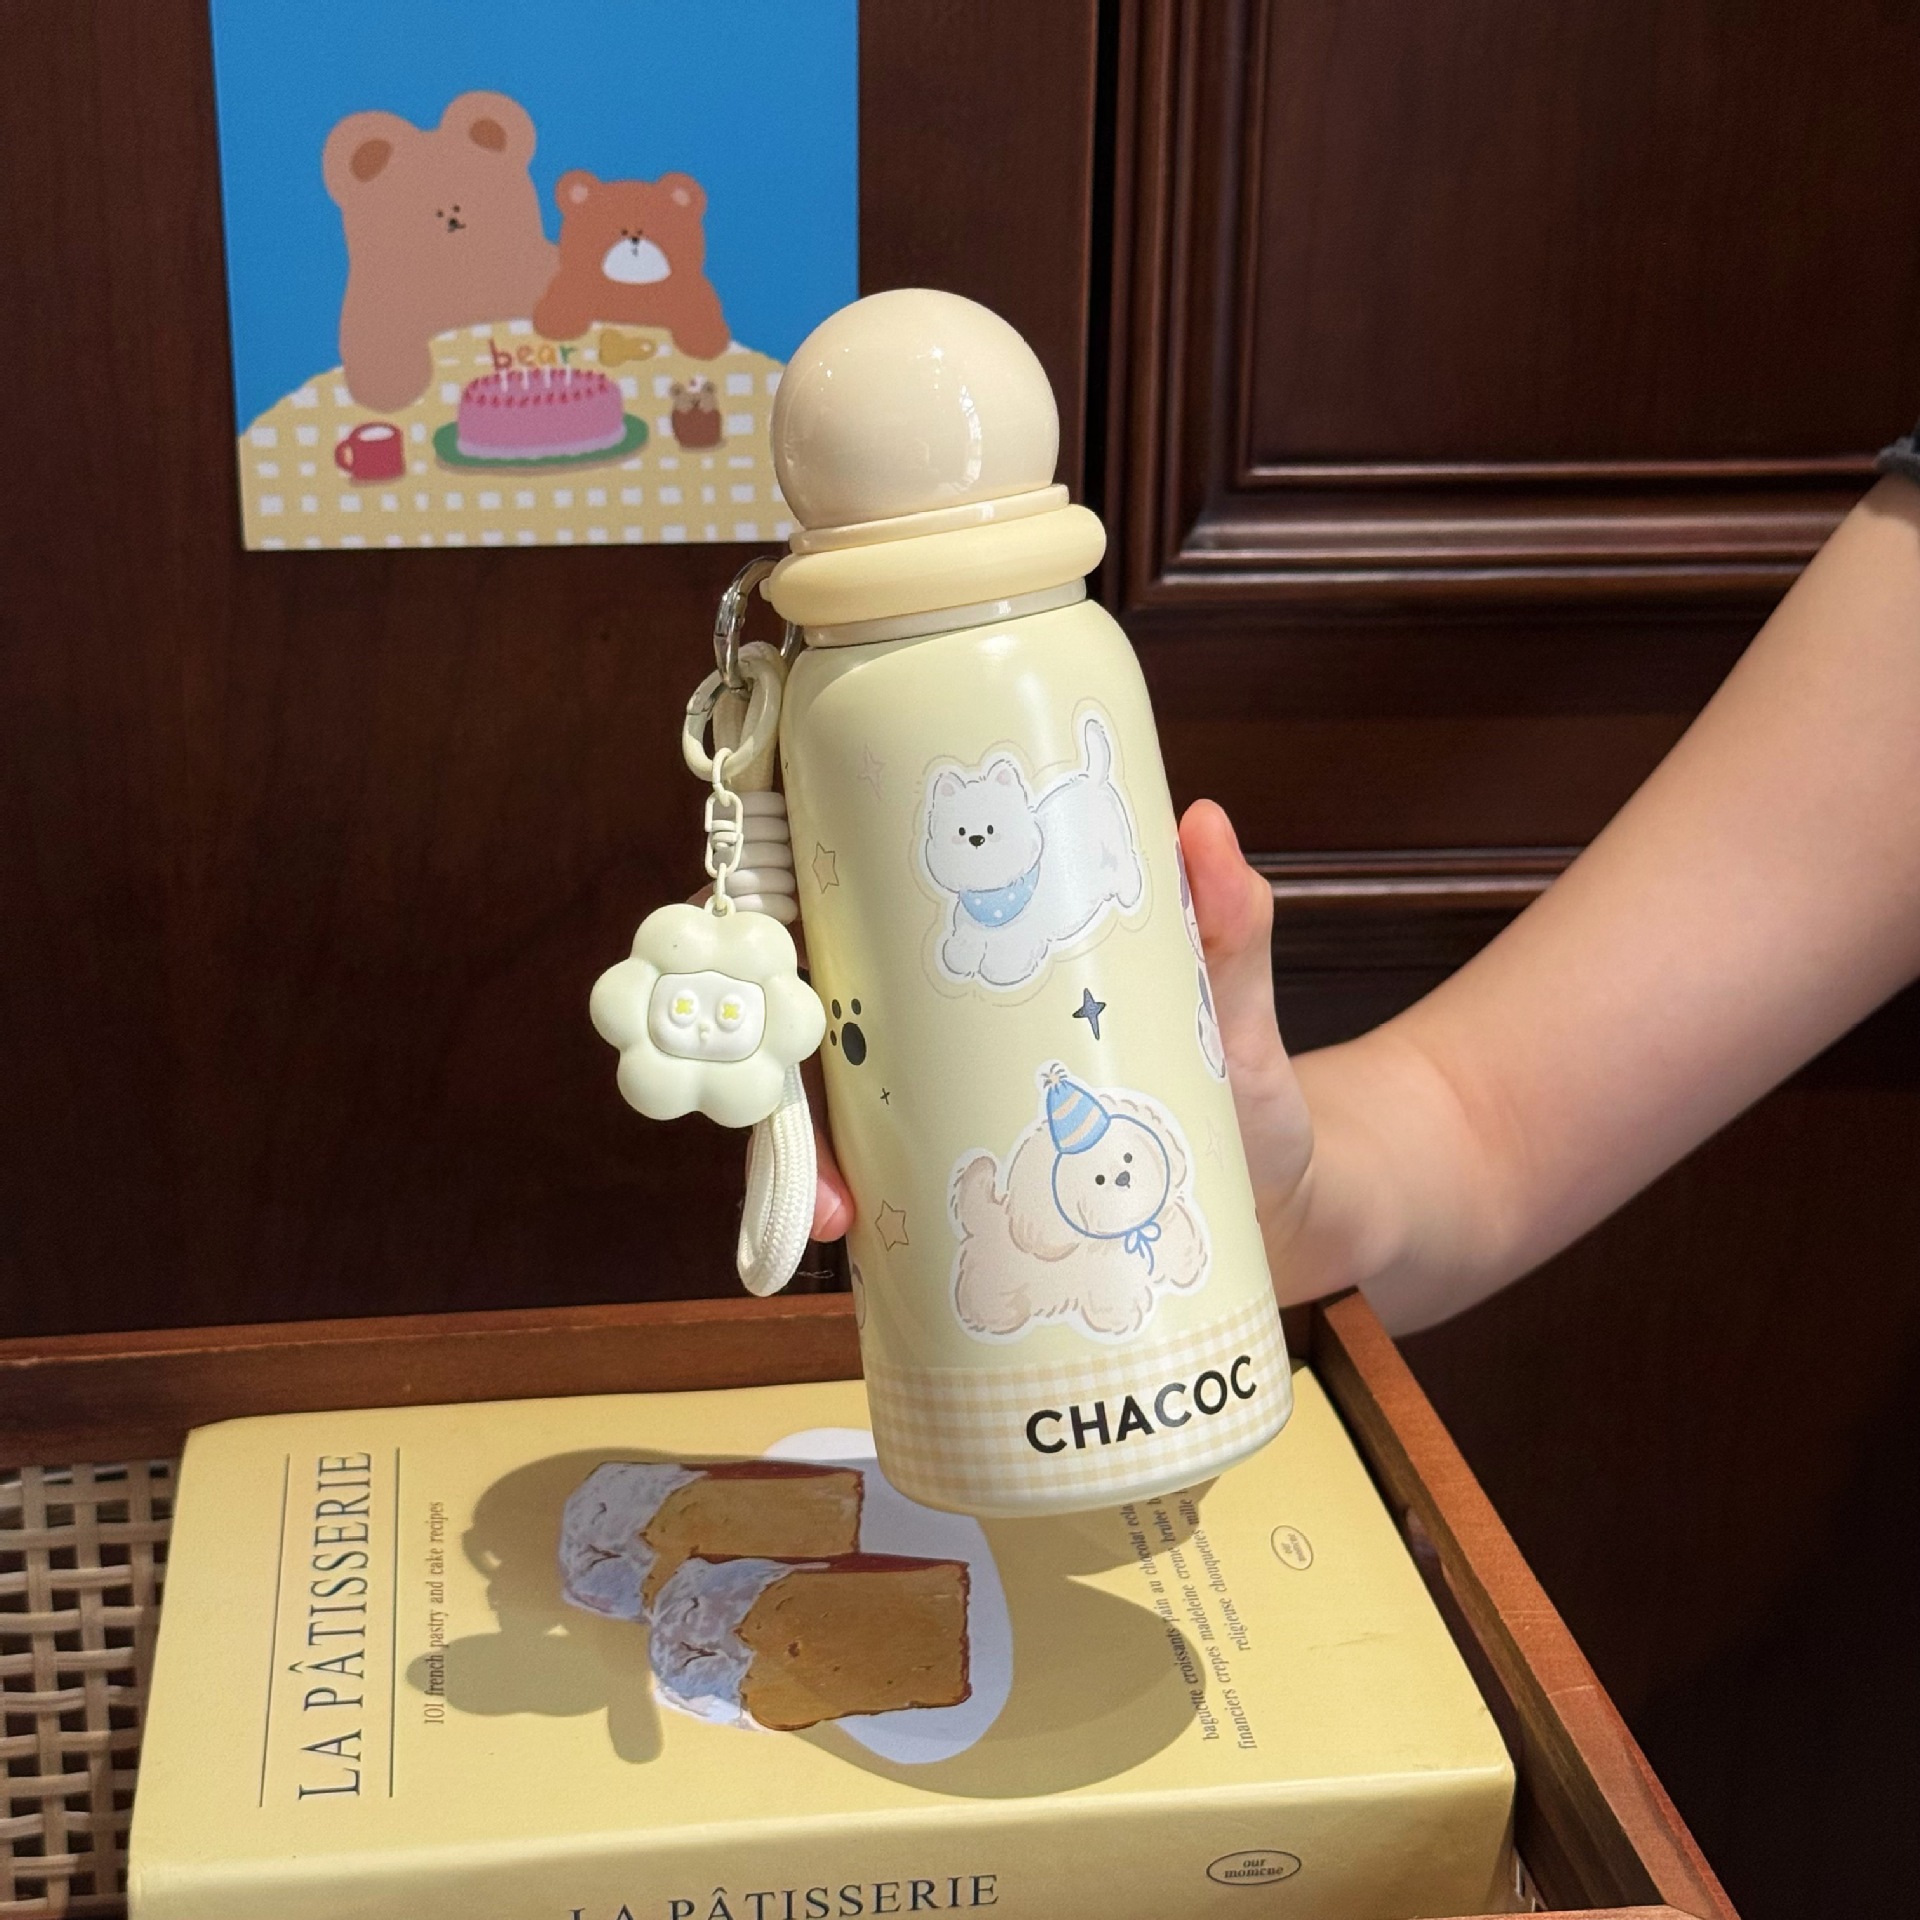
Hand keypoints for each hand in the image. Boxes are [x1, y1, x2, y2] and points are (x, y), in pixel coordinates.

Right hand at [806, 798, 1318, 1272]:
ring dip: (807, 1158)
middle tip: (809, 1108)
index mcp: (989, 970)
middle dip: (789, 1071)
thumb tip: (1203, 821)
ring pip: (830, 1115)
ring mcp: (938, 1110)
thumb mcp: (1233, 1004)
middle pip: (821, 1029)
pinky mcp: (956, 1185)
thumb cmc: (1239, 1085)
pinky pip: (876, 1189)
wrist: (1275, 1206)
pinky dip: (847, 1208)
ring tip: (842, 1210)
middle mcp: (941, 1033)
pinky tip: (847, 1233)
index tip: (799, 965)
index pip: (868, 928)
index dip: (809, 933)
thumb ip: (1228, 922)